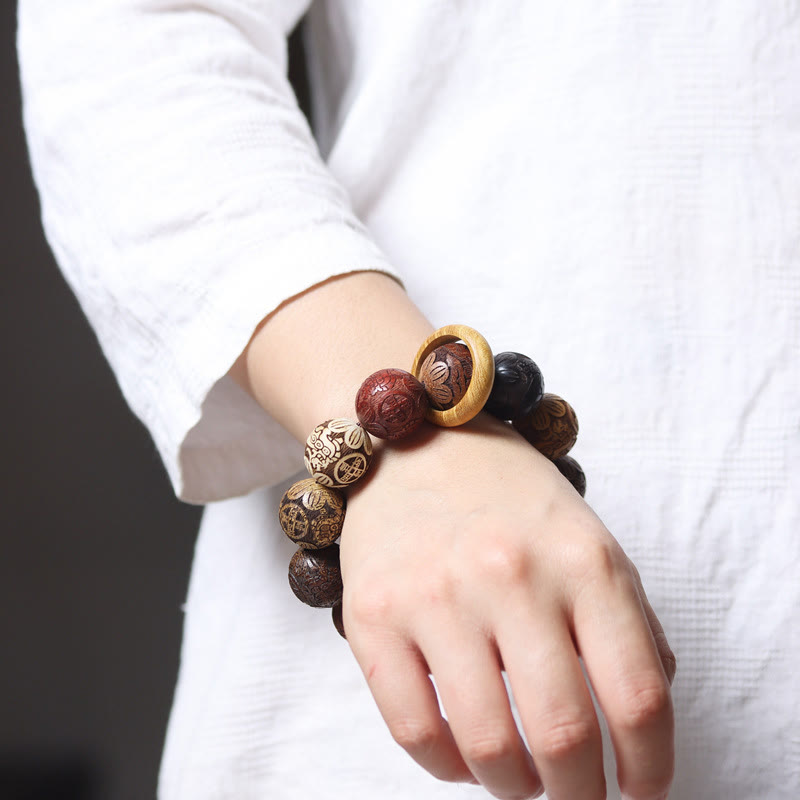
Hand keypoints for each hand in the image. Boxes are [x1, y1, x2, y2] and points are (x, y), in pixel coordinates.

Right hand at [340, 413, 675, 799]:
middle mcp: (511, 575)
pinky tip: (463, 757)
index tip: (641, 789)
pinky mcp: (373, 614)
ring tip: (521, 781)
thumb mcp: (590, 540)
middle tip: (578, 798)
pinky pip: (413, 730)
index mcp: (581, 560)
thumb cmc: (509, 500)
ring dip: (514, 787)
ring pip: (488, 746)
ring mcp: (435, 595)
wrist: (415, 444)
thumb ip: (631, 625)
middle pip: (565, 734)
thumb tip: (643, 726)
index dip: (650, 766)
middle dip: (580, 795)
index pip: (638, 696)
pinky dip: (447, 767)